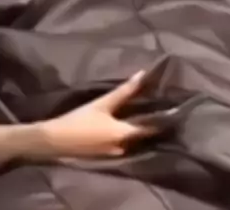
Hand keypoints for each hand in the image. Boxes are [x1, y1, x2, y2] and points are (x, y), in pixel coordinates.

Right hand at [42, 71, 156, 158]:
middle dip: (151, 122)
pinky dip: (127, 134)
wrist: (54, 141)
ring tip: (148, 111)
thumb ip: (124, 91)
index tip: (175, 107)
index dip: (163, 119)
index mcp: (124, 135)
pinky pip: (123, 144)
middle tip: (161, 105)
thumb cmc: (79, 121)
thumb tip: (143, 74)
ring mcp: (114, 153)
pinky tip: (127, 123)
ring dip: (138, 128)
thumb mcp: (102, 104)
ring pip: (132, 140)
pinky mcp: (105, 154)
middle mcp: (123, 148)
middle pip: (143, 135)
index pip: (151, 128)